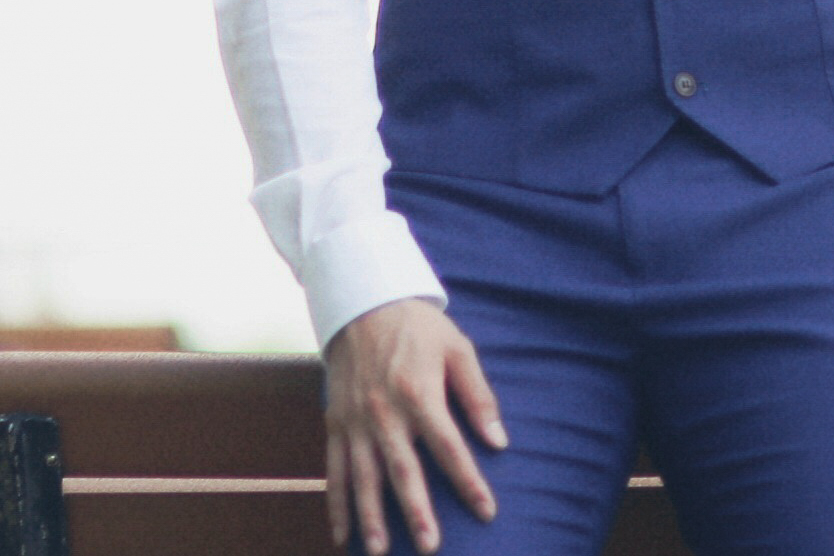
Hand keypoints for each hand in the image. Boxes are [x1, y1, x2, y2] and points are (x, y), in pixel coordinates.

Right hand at [321, 298, 506, 553]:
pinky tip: (343, 535)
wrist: (363, 302)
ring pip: (363, 478)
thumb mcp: (458, 349)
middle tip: (431, 548)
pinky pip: (334, 470)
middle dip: (417, 512)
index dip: (469, 481)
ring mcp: (355, 420)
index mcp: (419, 392)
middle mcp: (384, 412)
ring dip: (372, 517)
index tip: (487, 511)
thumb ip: (478, 396)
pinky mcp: (336, 423)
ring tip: (381, 552)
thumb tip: (499, 440)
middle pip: (403, 471)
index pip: (449, 447)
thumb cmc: (419, 328)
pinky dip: (336, 504)